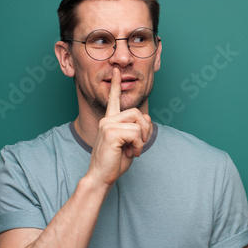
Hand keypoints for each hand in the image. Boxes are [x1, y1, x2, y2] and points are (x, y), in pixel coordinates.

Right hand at [86, 68, 152, 188]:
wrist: (101, 176)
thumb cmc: (114, 161)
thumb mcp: (130, 142)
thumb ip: (138, 129)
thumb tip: (146, 119)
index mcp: (110, 120)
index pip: (114, 99)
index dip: (117, 85)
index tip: (117, 70)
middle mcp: (107, 119)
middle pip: (137, 112)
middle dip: (145, 129)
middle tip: (139, 144)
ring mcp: (107, 125)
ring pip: (138, 123)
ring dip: (142, 139)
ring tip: (133, 149)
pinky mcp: (111, 133)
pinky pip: (136, 133)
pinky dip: (138, 145)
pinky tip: (130, 153)